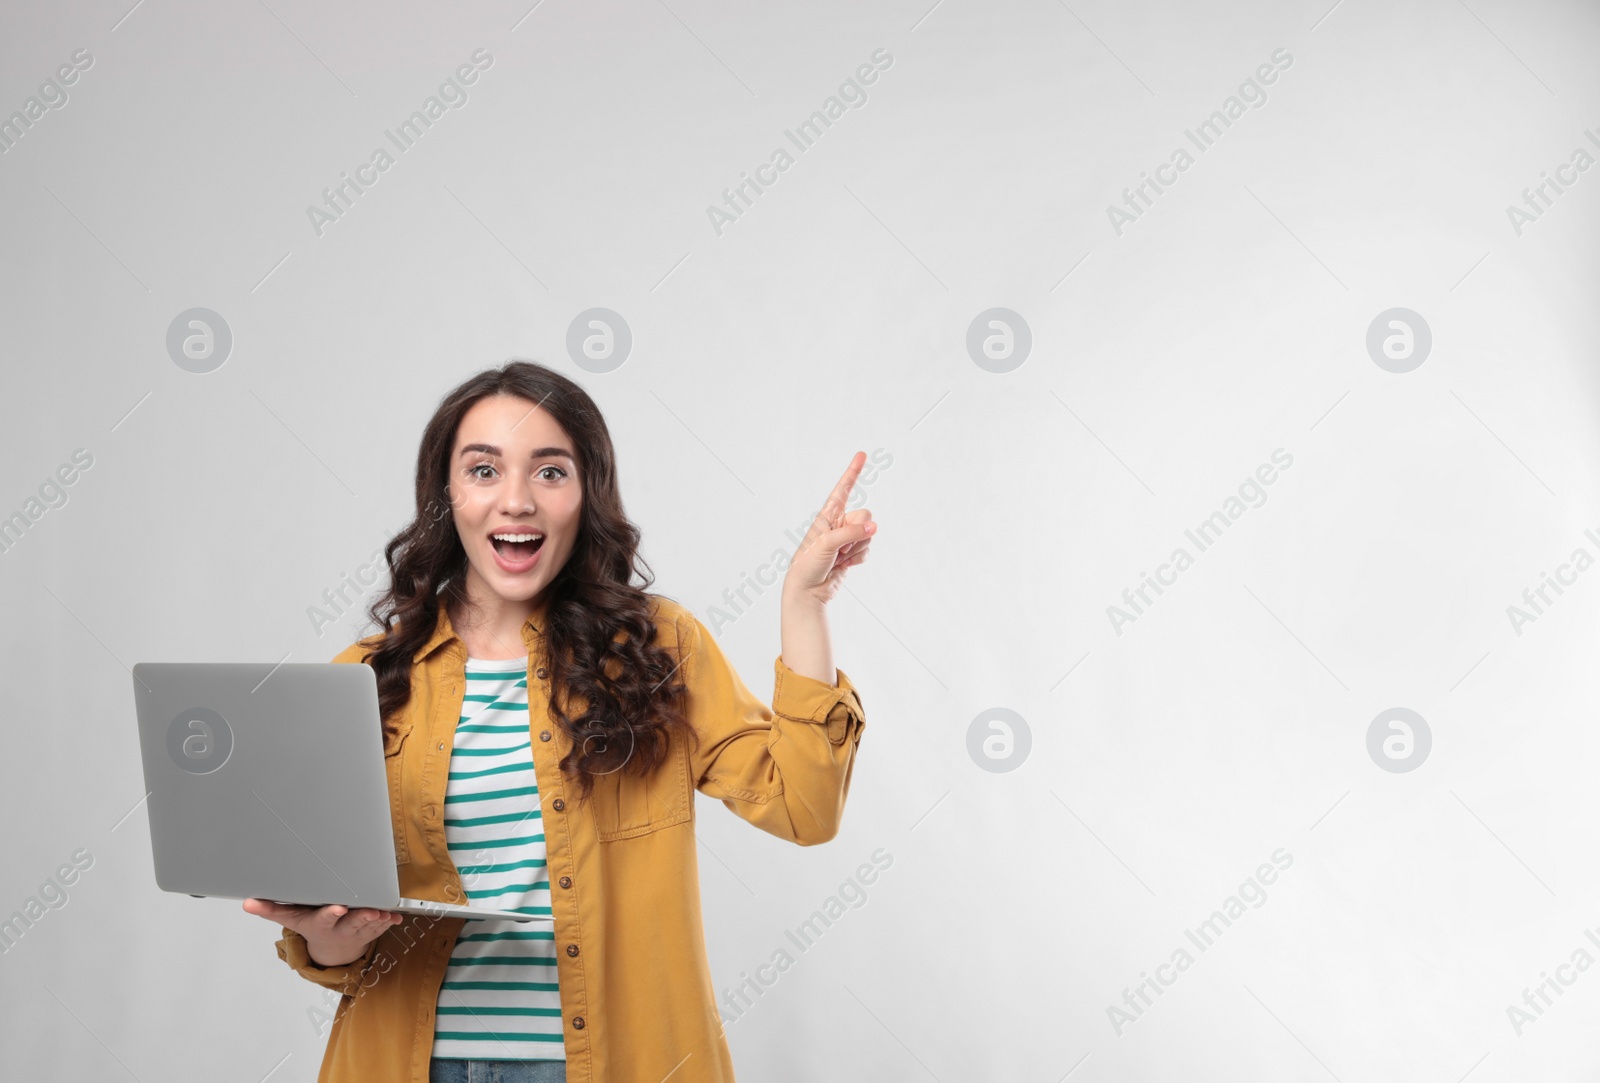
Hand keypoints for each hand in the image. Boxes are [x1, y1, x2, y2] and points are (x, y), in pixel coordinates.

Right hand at [243, 897, 401, 966]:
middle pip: (353, 923)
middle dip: (362, 917)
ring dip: (379, 919)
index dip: (332, 914)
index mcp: (321, 925)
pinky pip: (383, 927)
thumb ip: (271, 910)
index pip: (325, 919)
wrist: (330, 950)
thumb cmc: (311, 927)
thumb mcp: (291, 919)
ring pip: (371, 925)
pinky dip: (390, 922)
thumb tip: (247, 903)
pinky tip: (396, 915)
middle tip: (372, 911)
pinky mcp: (371, 931)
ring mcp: (358, 932)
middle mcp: (340, 929)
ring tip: (386, 912)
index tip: (339, 908)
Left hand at [785, 451, 876, 605]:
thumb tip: (874, 528)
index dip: (853, 472)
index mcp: (827, 515)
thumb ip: (851, 532)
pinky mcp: (851, 554)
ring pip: (869, 535)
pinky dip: (858, 559)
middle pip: (865, 516)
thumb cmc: (808, 564)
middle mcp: (838, 523)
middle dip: (858, 530)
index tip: (861, 454)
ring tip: (838, 557)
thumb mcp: (827, 544)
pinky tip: (844, 565)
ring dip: (856, 548)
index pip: (842, 489)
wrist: (807, 590)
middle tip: (840, 546)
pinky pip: (867, 550)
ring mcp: (846, 538)